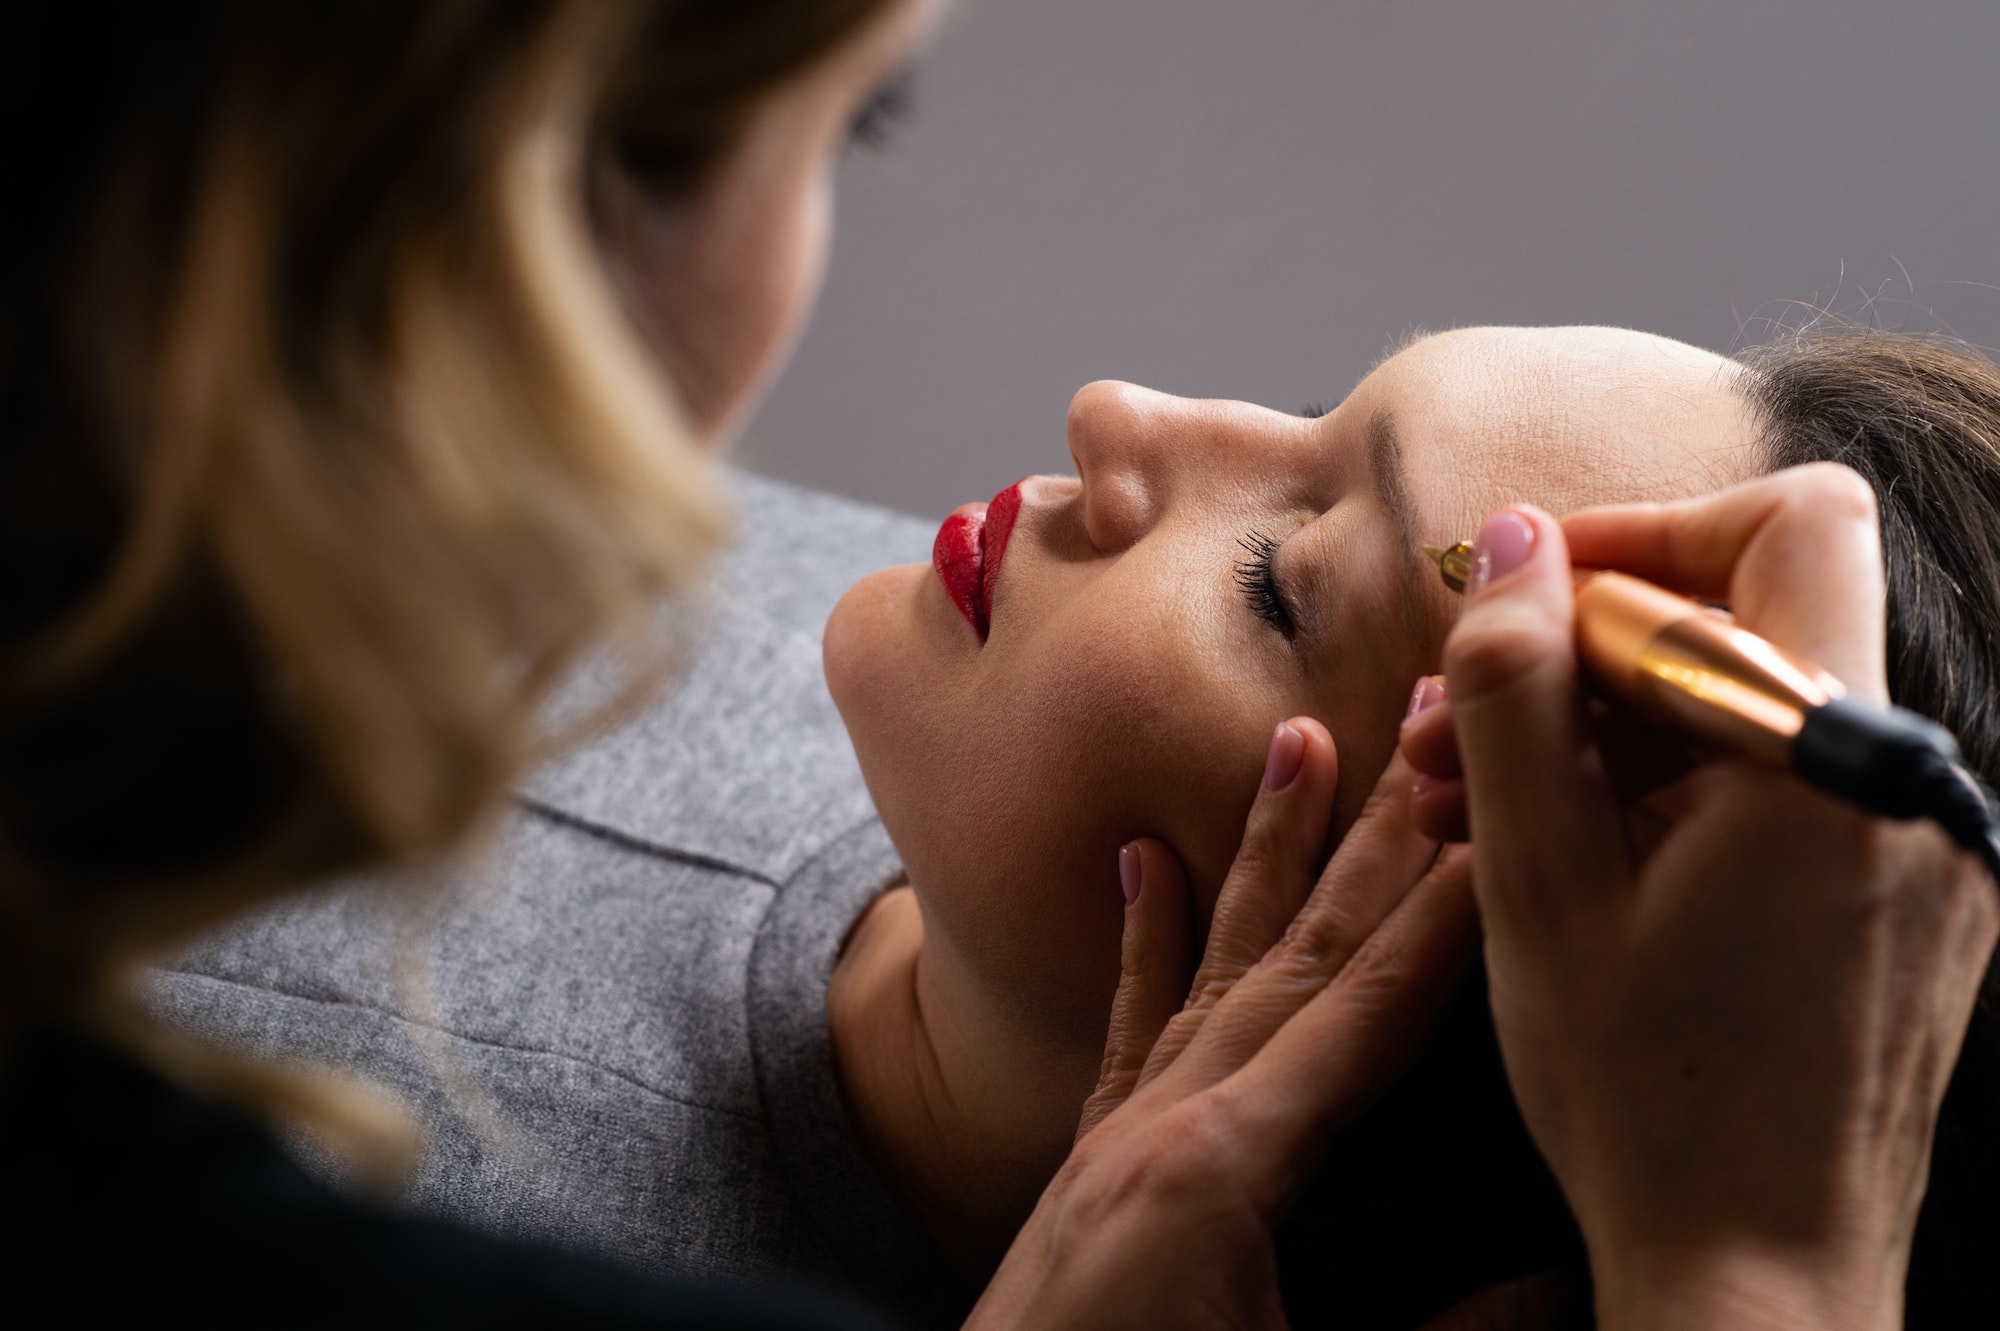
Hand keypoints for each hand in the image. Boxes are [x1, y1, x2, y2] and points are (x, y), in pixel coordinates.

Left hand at [969, 719, 1476, 1330]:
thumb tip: (1559, 1286)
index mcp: (1226, 1169)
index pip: (1370, 1011)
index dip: (1451, 914)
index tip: (1509, 815)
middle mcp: (1167, 1118)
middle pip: (1301, 952)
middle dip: (1376, 839)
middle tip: (1428, 723)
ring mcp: (1119, 1129)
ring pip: (1217, 960)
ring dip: (1267, 852)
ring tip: (1299, 743)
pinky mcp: (1090, 1156)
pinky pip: (1129, 1022)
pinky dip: (1147, 938)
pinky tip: (1146, 860)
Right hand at [1400, 466, 1999, 1330]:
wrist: (1757, 1272)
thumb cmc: (1645, 1093)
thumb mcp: (1536, 881)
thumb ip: (1516, 693)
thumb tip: (1514, 543)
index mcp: (1831, 759)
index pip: (1793, 524)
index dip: (1653, 532)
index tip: (1539, 596)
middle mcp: (1906, 784)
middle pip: (1753, 624)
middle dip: (1586, 659)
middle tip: (1456, 731)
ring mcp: (1918, 849)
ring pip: (1752, 717)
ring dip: (1607, 738)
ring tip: (1472, 810)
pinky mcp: (1907, 905)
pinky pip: (1782, 796)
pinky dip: (1671, 802)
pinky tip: (1561, 861)